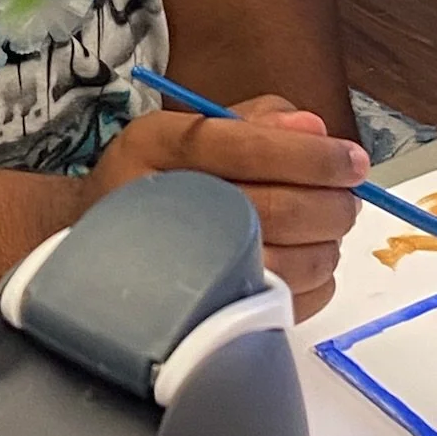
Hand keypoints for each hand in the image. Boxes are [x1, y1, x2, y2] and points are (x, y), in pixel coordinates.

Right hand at [85, 95, 368, 320]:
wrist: (83, 244)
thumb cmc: (151, 180)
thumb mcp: (185, 128)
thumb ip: (254, 121)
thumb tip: (314, 128)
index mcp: (158, 146)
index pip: (248, 147)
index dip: (312, 155)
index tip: (353, 160)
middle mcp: (164, 204)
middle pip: (276, 208)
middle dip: (332, 203)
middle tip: (350, 196)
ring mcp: (183, 269)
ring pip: (288, 262)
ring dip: (327, 243)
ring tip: (327, 226)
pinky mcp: (206, 314)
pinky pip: (286, 303)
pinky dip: (315, 281)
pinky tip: (307, 260)